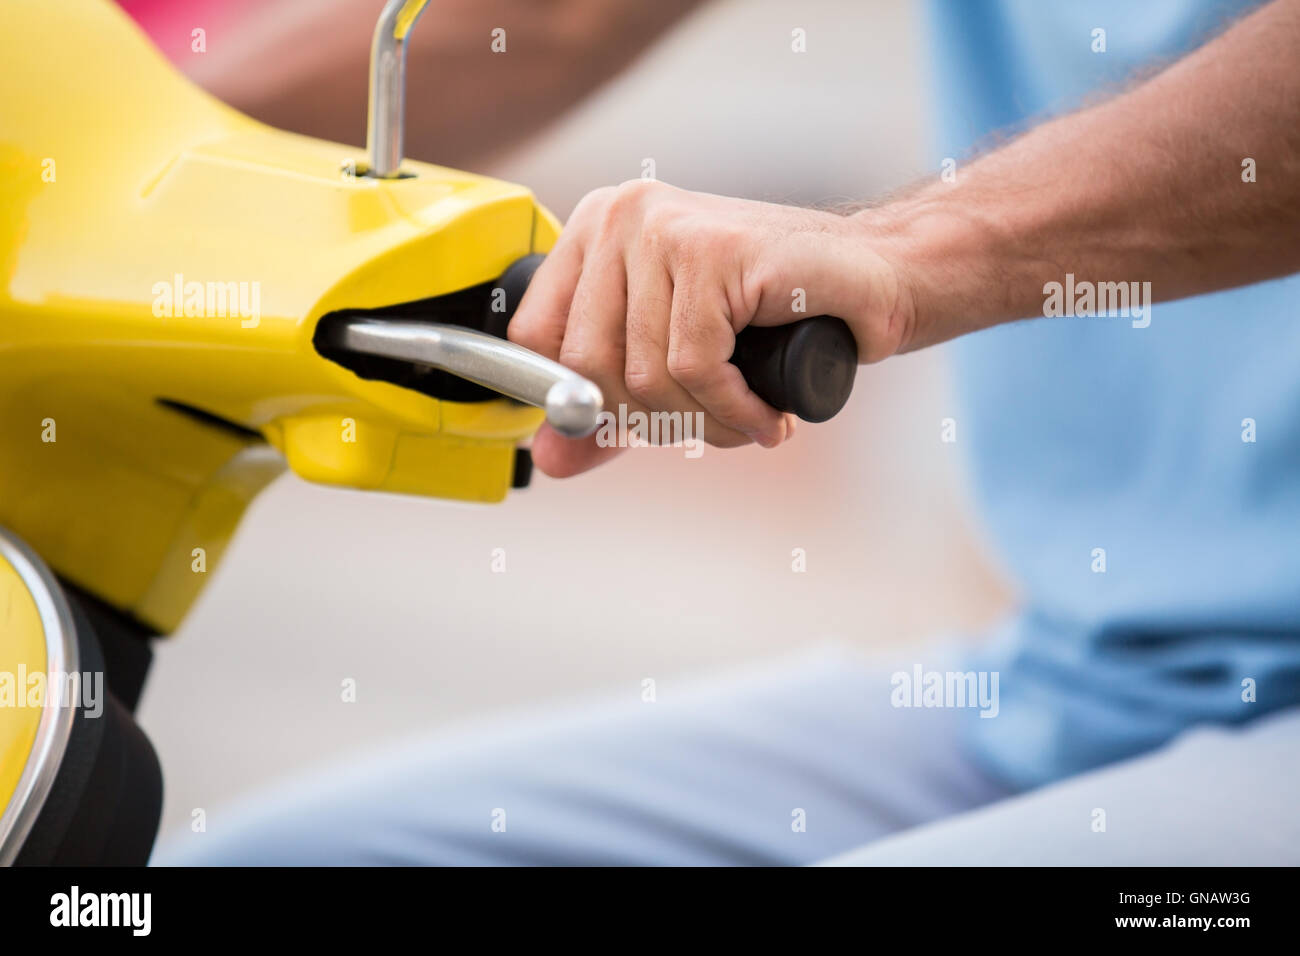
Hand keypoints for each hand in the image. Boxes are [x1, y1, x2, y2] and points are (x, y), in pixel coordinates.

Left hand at [509, 180, 911, 476]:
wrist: (874, 280)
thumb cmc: (774, 317)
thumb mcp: (673, 365)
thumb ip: (608, 410)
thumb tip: (550, 458)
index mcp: (595, 231)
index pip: (536, 341)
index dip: (581, 402)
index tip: (638, 422)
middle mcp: (621, 216)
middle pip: (586, 366)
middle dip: (654, 419)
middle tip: (711, 422)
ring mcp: (665, 227)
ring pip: (643, 373)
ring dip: (704, 421)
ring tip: (746, 417)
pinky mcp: (713, 249)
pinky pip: (694, 366)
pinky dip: (733, 409)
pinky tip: (765, 414)